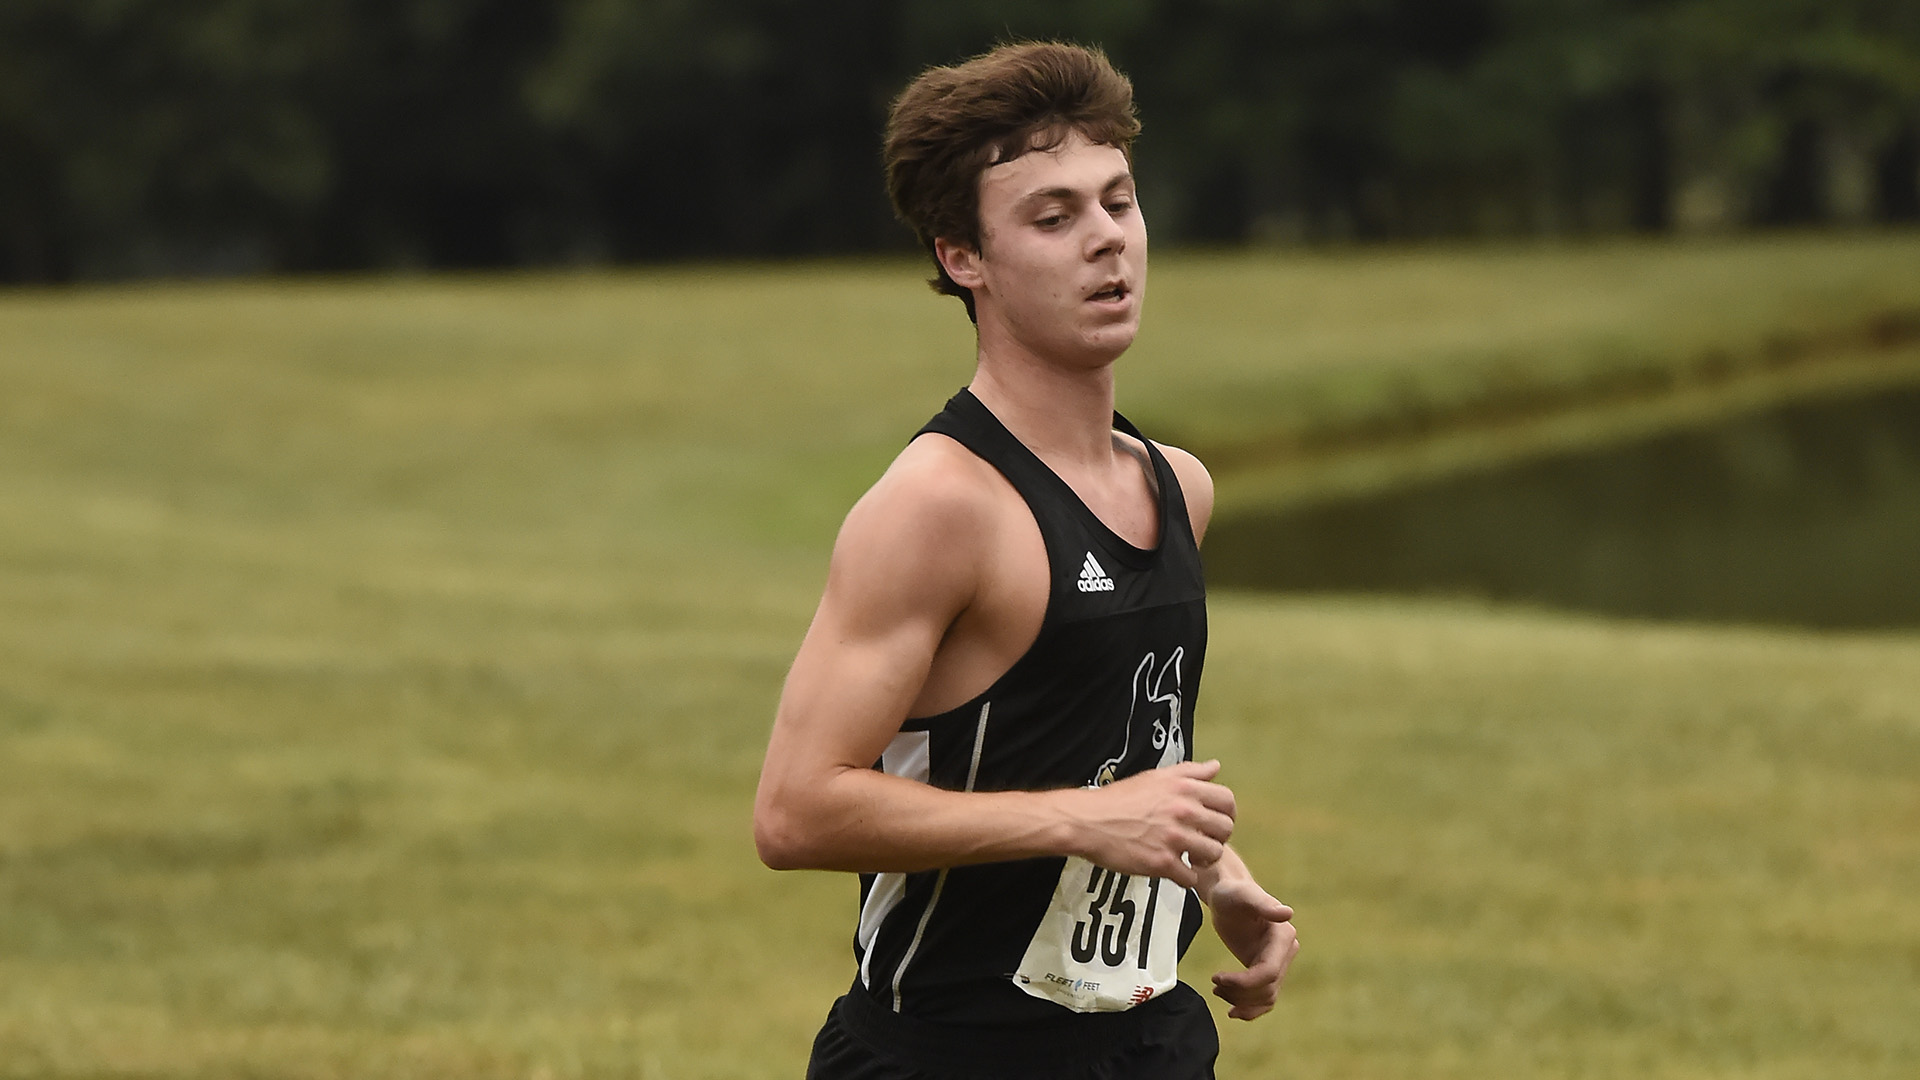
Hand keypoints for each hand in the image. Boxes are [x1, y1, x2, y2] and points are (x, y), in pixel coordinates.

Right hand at [1065, 759, 1235, 889]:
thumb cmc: (1118, 799)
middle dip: (1216, 837)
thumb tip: (1214, 767)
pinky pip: (1190, 877)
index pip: (1227, 801)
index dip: (1225, 813)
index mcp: (1183, 788)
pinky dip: (1184, 877)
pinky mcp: (1162, 862)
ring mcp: (1174, 838)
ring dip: (1203, 859)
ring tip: (1189, 857)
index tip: (1214, 821)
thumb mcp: (1155, 776)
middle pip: (1225, 829)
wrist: (1088, 821)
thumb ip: (1189, 771)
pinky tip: (1174, 870)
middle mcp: (1183, 811)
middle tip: (1201, 841)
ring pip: (1213, 854)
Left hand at [1206, 877, 1297, 1020]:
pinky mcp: (1266, 969)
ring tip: (1218, 991)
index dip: (1243, 982)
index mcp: (1283, 936)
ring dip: (1242, 1002)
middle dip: (1239, 992)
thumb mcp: (1243, 895)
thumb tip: (1287, 913)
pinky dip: (1251, 1008)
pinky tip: (1234, 1011)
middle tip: (1215, 984)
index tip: (1217, 978)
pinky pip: (1265, 996)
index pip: (1269, 973)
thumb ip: (1263, 904)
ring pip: (1267, 997)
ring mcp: (1278, 962)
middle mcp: (1285, 951)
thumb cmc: (1232, 892)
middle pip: (1267, 988)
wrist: (1227, 896)